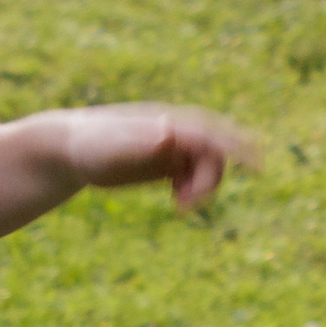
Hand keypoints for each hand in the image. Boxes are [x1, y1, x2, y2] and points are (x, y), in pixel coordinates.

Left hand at [59, 103, 254, 209]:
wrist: (67, 148)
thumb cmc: (89, 145)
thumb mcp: (114, 146)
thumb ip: (143, 140)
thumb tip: (170, 132)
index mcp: (167, 122)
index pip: (210, 133)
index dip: (237, 146)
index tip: (258, 165)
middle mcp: (174, 130)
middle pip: (214, 150)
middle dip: (214, 176)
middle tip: (191, 202)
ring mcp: (171, 146)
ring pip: (206, 165)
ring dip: (203, 186)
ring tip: (180, 204)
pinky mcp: (164, 162)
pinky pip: (193, 174)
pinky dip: (194, 189)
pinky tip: (178, 202)